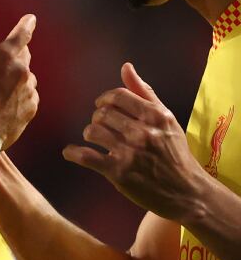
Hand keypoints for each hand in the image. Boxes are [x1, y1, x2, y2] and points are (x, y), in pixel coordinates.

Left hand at [63, 63, 205, 220]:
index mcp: (155, 116)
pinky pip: (84, 156)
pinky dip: (72, 153)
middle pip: (102, 113)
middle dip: (98, 118)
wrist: (187, 192)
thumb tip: (126, 67)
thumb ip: (144, 92)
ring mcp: (130, 152)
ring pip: (92, 131)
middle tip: (103, 126)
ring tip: (96, 140)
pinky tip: (72, 152)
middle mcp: (143, 132)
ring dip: (89, 134)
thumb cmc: (175, 153)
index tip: (103, 106)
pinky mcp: (118, 172)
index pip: (117, 95)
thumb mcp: (167, 120)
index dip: (105, 99)